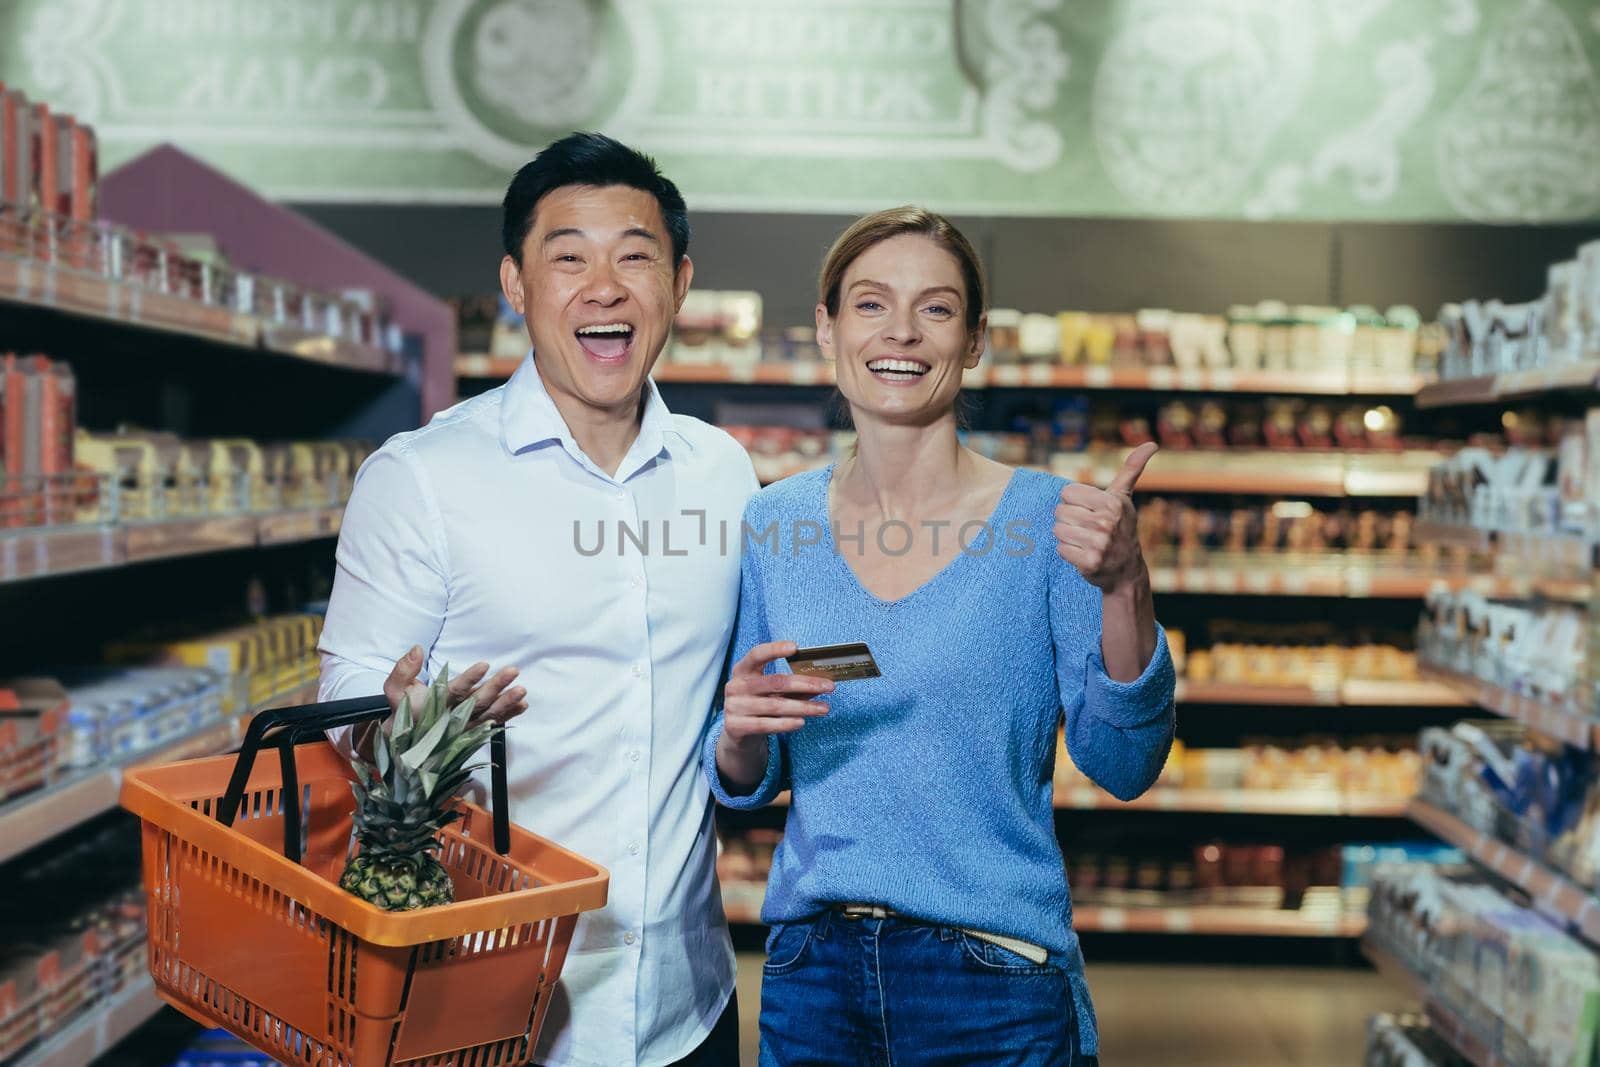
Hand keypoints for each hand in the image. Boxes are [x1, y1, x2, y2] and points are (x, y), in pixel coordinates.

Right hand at [382, 646, 527, 726]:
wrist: (406, 742)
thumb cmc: (404, 708)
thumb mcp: (395, 689)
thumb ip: (404, 668)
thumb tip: (417, 648)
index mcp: (432, 708)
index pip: (453, 692)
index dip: (469, 679)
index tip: (484, 665)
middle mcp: (450, 720)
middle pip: (476, 703)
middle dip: (495, 687)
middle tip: (513, 671)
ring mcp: (463, 729)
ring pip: (488, 716)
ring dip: (506, 703)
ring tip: (522, 690)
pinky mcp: (472, 733)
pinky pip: (492, 725)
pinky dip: (508, 716)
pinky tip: (522, 705)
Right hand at [720, 640, 832, 745]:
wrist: (736, 733)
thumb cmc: (759, 705)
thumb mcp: (771, 692)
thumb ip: (792, 685)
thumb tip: (821, 682)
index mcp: (742, 670)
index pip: (756, 654)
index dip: (774, 649)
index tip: (795, 647)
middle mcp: (735, 686)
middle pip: (775, 682)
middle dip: (806, 684)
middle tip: (829, 686)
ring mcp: (734, 707)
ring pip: (775, 705)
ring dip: (804, 707)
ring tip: (824, 708)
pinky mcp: (736, 726)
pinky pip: (766, 724)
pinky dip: (786, 723)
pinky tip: (802, 721)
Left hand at [1054, 443, 1157, 593]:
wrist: (1127, 569)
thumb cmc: (1121, 527)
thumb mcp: (1124, 497)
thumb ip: (1131, 469)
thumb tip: (1152, 444)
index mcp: (1113, 502)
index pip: (1068, 492)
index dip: (1074, 501)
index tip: (1089, 510)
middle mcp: (1107, 522)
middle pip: (1060, 511)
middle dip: (1069, 520)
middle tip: (1087, 528)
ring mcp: (1099, 543)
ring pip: (1058, 530)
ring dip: (1067, 536)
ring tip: (1084, 540)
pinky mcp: (1089, 562)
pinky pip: (1060, 549)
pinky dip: (1068, 552)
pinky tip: (1083, 554)